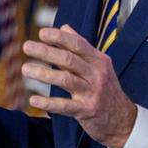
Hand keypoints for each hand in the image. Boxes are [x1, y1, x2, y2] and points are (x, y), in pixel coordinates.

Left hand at [21, 25, 136, 147]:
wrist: (123, 120)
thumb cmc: (106, 89)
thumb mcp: (99, 65)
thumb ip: (80, 47)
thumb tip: (64, 27)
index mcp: (98, 60)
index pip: (78, 44)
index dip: (59, 38)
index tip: (41, 33)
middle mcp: (97, 75)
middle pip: (69, 60)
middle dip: (46, 52)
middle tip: (26, 46)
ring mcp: (92, 93)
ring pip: (65, 80)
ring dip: (43, 74)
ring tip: (25, 69)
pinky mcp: (87, 111)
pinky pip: (65, 106)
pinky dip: (48, 103)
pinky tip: (33, 100)